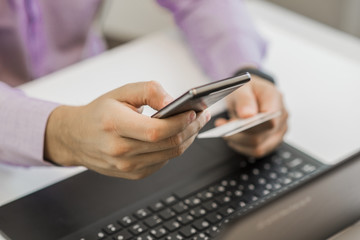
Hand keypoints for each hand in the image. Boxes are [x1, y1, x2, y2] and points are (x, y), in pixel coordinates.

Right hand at [44, 81, 210, 178]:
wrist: (76, 137)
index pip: (157, 131)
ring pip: (170, 155)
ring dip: (187, 138)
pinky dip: (174, 148)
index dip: (180, 122)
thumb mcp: (121, 92)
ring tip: (194, 123)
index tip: (195, 111)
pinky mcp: (133, 174)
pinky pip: (162, 162)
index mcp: (114, 125)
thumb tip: (174, 101)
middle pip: (168, 144)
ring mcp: (126, 166)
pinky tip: (177, 135)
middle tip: (202, 115)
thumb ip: (149, 91)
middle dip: (191, 129)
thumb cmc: (99, 112)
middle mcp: (119, 151)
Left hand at [215, 75, 287, 156]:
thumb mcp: (240, 87)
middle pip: (262, 135)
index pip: (270, 117)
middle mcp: (281, 115)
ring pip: (258, 147)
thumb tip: (247, 115)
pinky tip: (232, 137)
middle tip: (222, 127)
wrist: (248, 93)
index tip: (236, 124)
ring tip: (224, 131)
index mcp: (275, 97)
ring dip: (238, 141)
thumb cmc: (245, 89)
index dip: (253, 124)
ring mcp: (279, 130)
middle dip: (238, 134)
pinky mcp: (272, 141)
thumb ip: (244, 100)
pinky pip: (257, 150)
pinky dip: (241, 146)